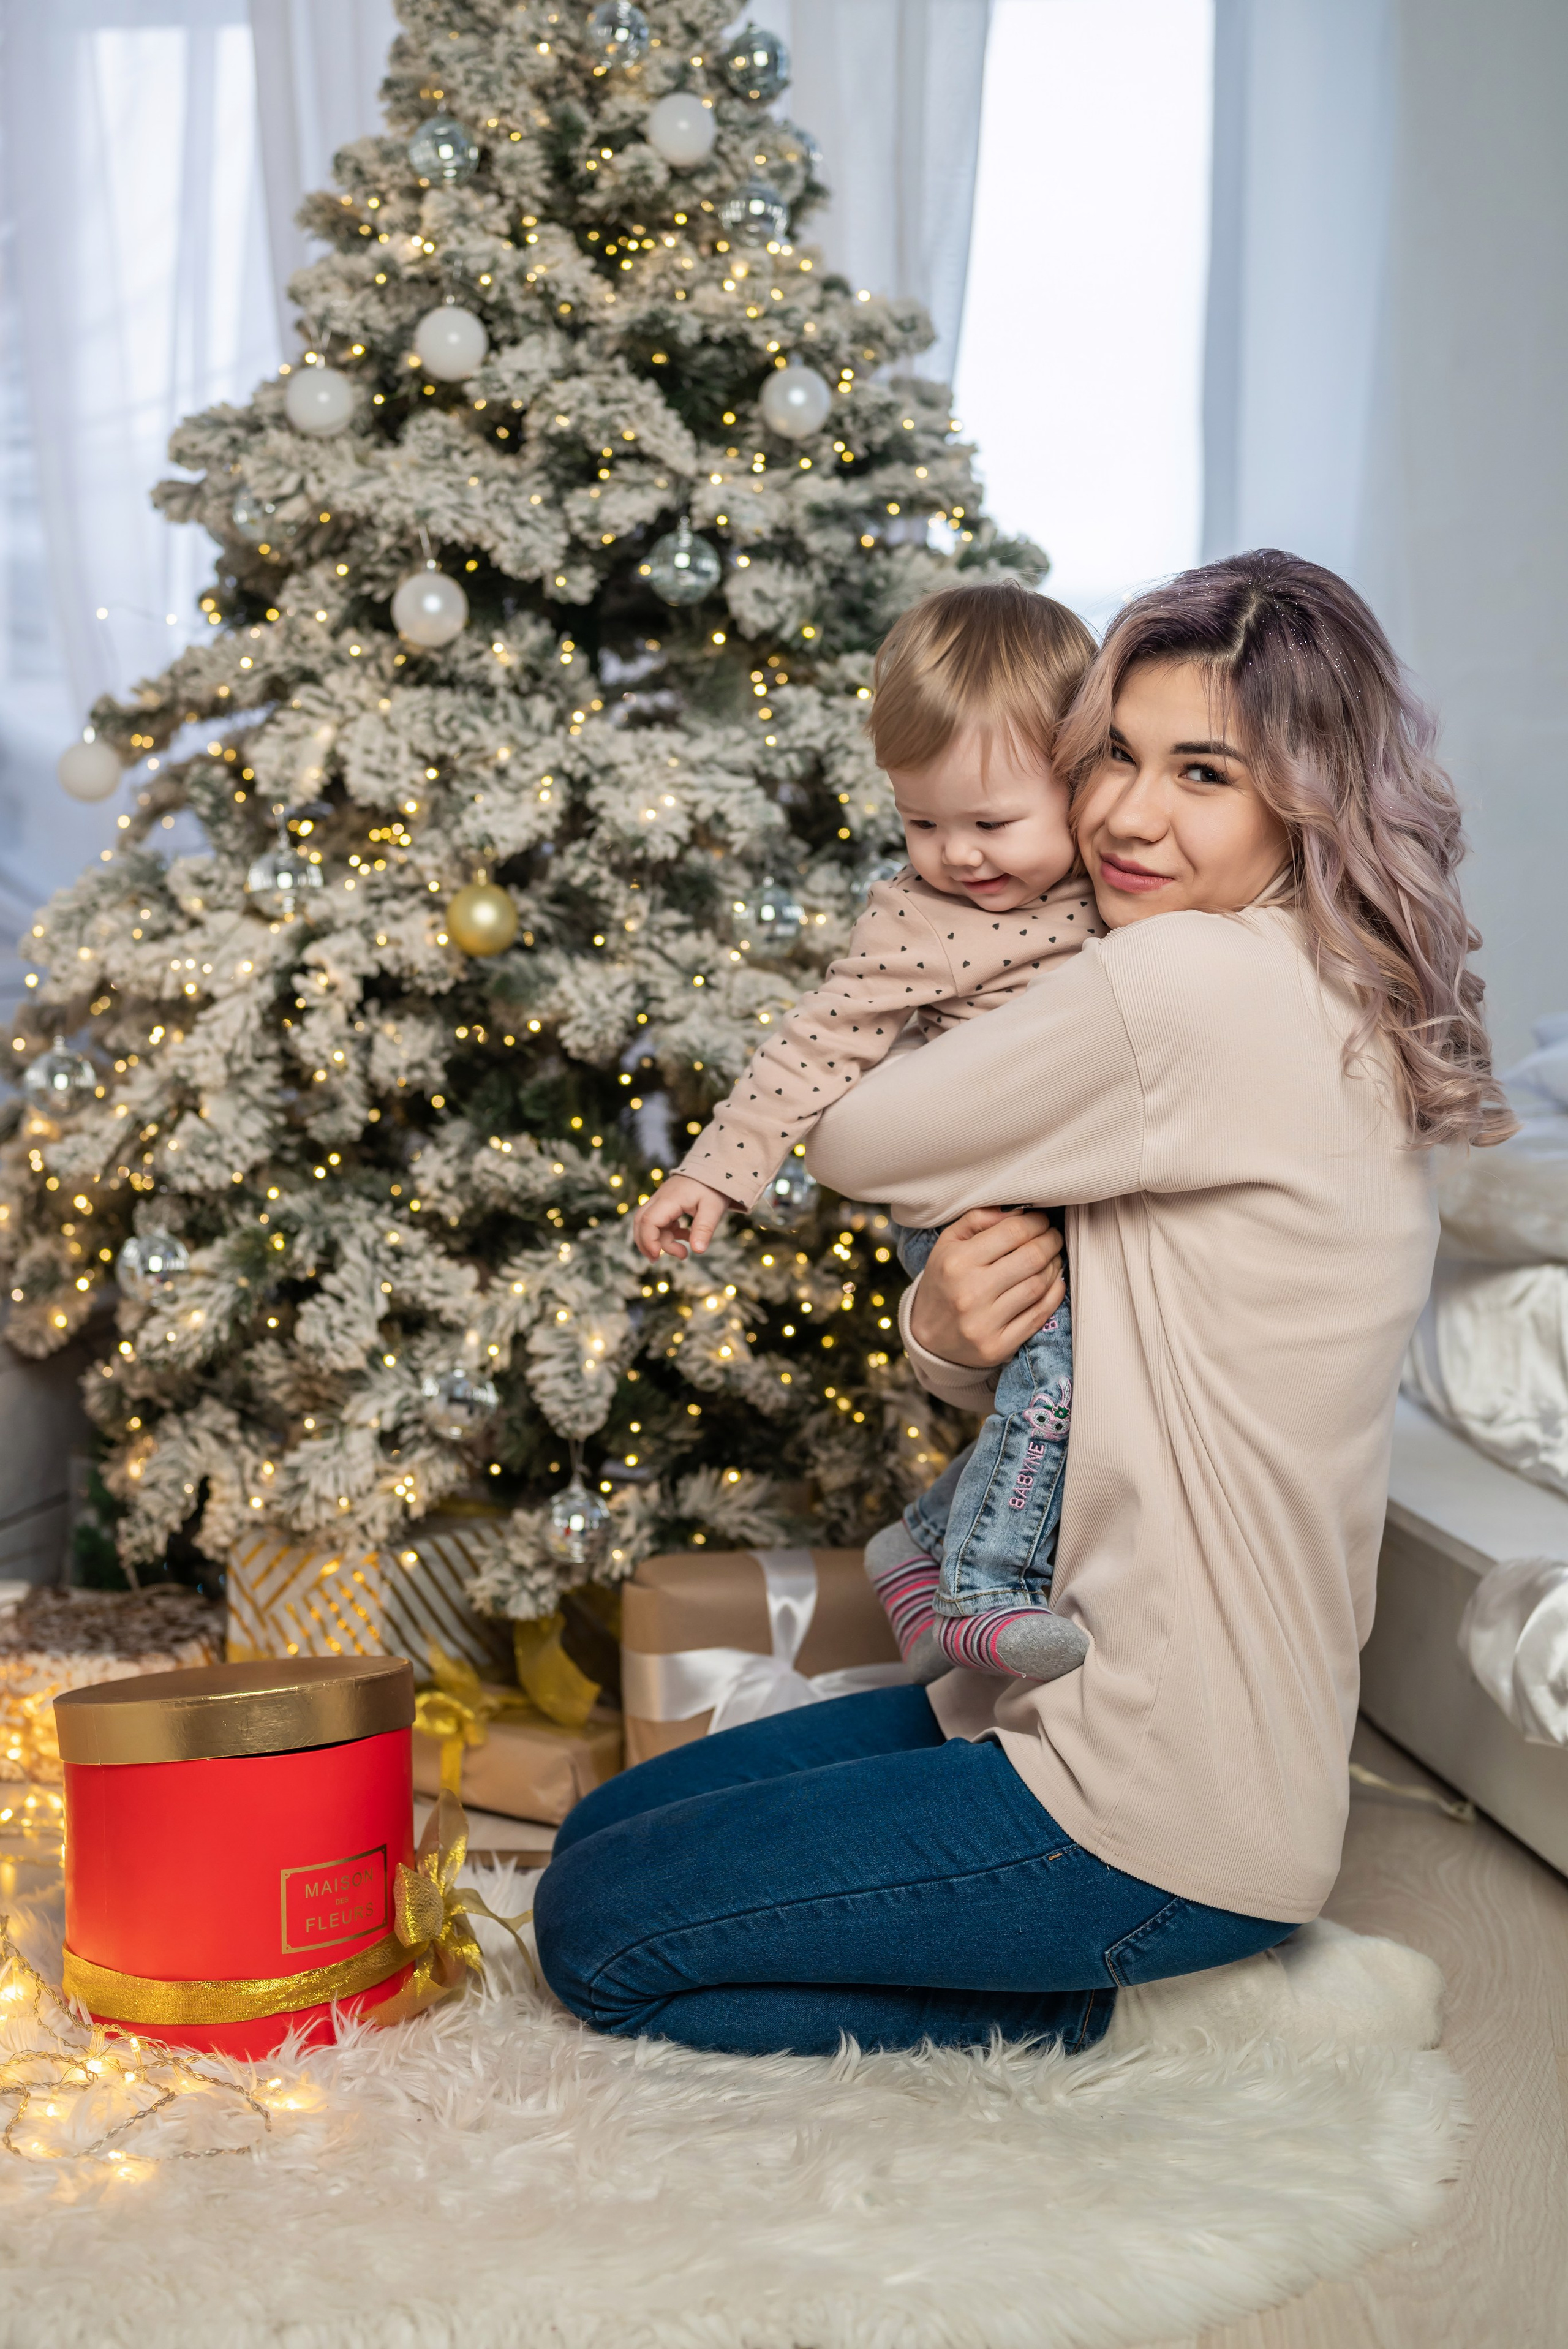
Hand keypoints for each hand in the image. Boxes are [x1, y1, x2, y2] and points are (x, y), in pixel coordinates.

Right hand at [633, 1174, 732, 1261]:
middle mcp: (660, 1199)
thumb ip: (704, 1229)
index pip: (648, 1221)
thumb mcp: (713, 1208)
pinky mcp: (667, 1203)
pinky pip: (660, 1220)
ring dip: (658, 1240)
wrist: (714, 1167)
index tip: (657, 1255)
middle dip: (645, 1243)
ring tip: (681, 1254)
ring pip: (648, 1222)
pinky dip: (669, 1233)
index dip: (648, 1240)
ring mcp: (662, 1200)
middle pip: (641, 1221)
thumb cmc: (713, 1186)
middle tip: (656, 1259)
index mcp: (669, 1200)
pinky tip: (686, 1238)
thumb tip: (698, 1250)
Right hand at [907, 1207, 1064, 1367]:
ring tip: (1053, 1257)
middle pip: (1031, 1258)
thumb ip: (979, 1219)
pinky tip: (1054, 1282)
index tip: (1042, 1220)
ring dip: (1054, 1267)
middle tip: (1054, 1236)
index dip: (1036, 1222)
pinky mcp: (998, 1346)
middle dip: (1051, 1241)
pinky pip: (1039, 1315)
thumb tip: (1020, 1210)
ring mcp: (985, 1323)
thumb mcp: (948, 1243)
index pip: (1012, 1232)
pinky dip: (1054, 1295)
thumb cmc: (943, 1281)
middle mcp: (970, 1292)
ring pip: (1038, 1286)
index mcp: (956, 1262)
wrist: (927, 1338)